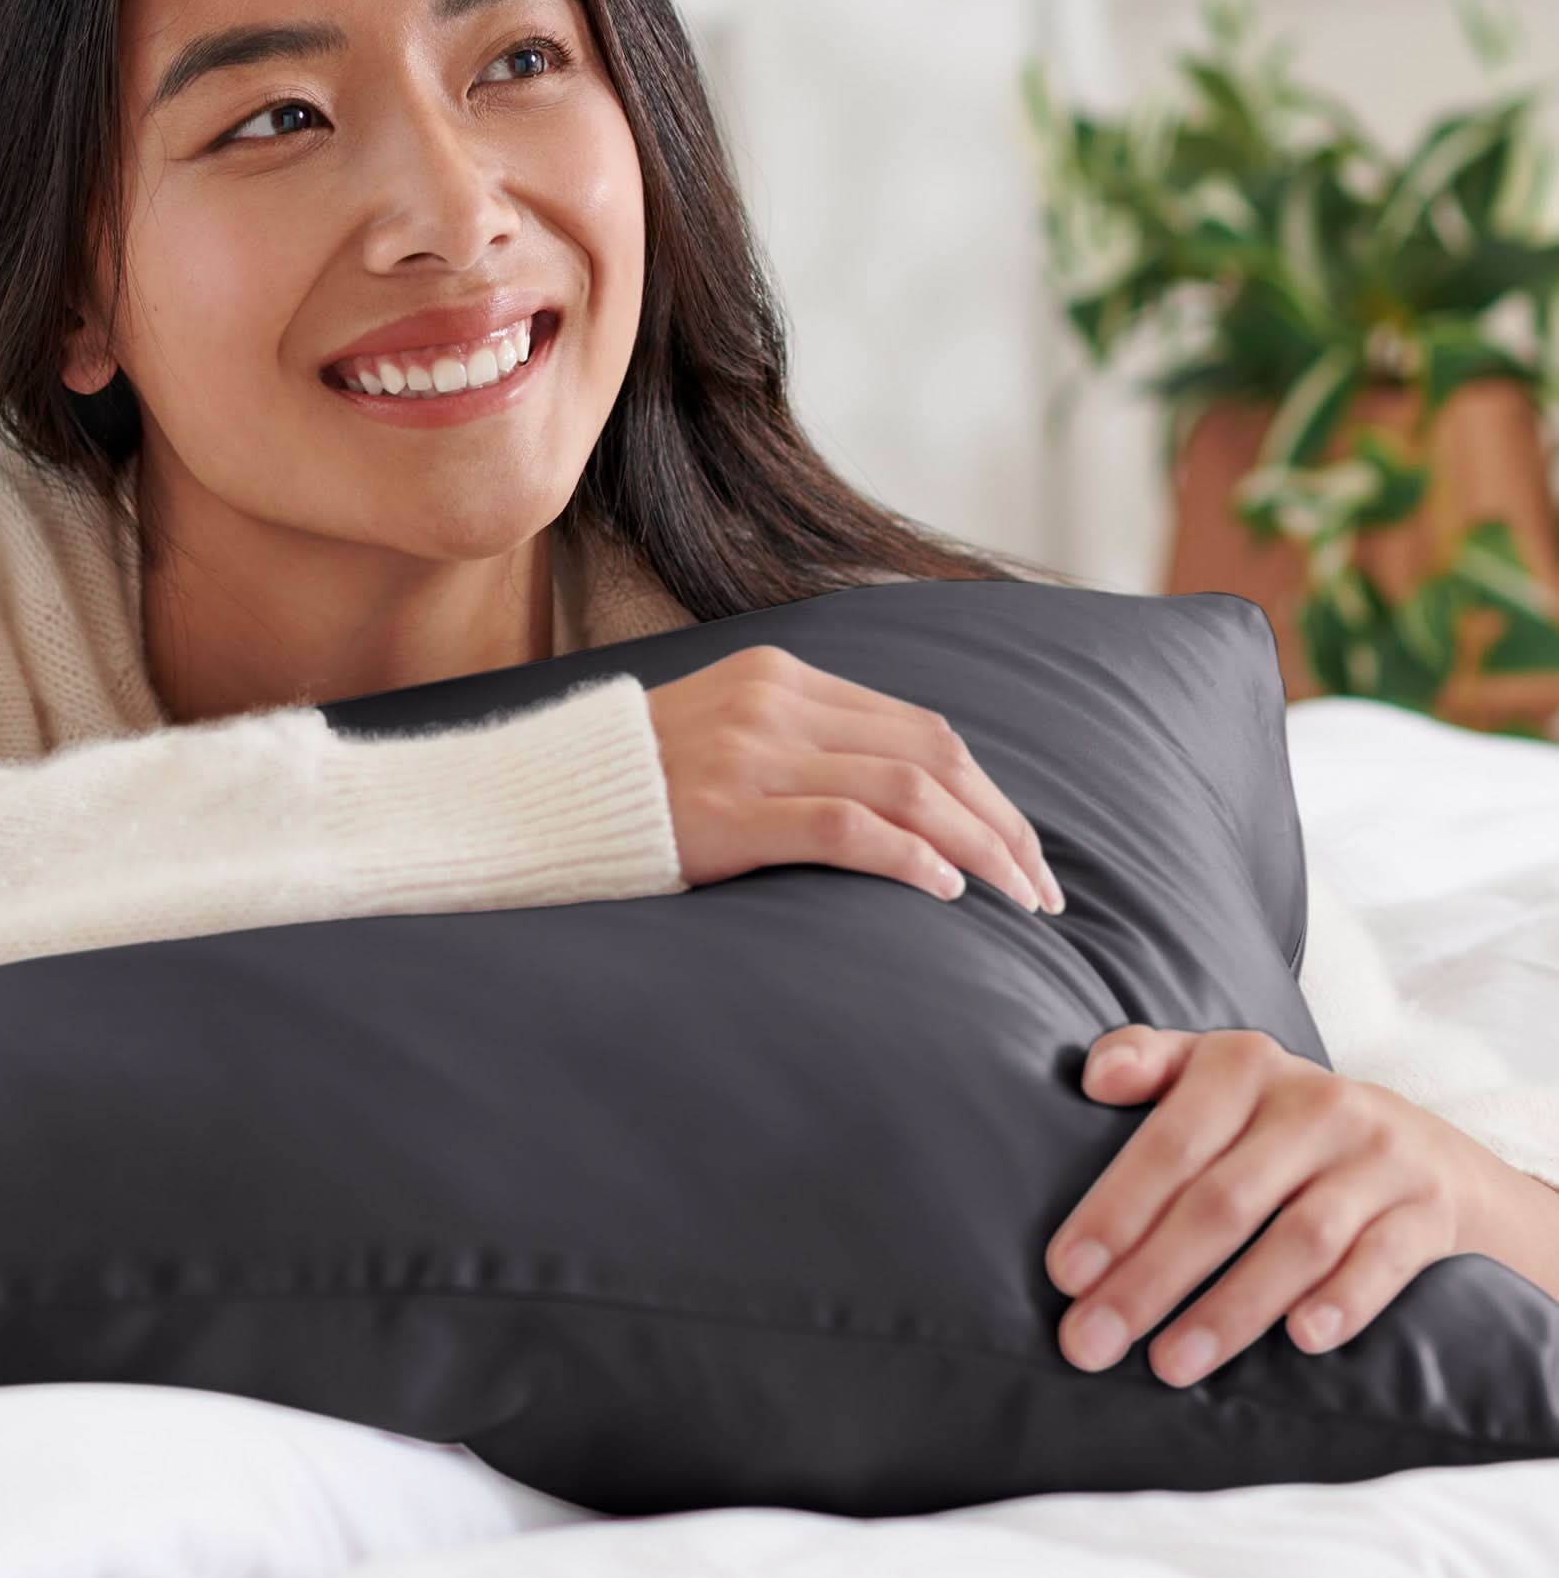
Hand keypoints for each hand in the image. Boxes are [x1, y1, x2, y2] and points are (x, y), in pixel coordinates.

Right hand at [642, 644, 1062, 913]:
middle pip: (930, 755)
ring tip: (1015, 899)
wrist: (537, 800)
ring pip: (905, 789)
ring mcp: (750, 753)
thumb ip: (802, 749)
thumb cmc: (637, 789)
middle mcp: (774, 703)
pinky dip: (909, 858)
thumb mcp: (726, 739)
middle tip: (1041, 889)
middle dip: (1001, 824)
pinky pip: (847, 827)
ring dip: (978, 848)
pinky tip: (944, 893)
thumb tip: (900, 801)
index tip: (1022, 847)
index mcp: (780, 677)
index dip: (987, 790)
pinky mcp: (729, 810)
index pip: (920, 727)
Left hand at [1044, 1023, 1507, 1383]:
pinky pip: (1383, 1261)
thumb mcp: (1215, 1072)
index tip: (1065, 1276)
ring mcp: (1377, 1159)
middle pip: (1222, 1202)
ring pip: (1298, 1241)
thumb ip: (1149, 1060)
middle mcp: (1313, 1105)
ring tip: (1169, 1365)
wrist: (1428, 1149)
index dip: (1115, 1210)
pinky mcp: (1428, 1212)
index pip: (1169, 1143)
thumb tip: (1095, 1078)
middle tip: (1092, 1342)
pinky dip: (1342, 1301)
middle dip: (1150, 1279)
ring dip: (1230, 1309)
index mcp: (1243, 1065)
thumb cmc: (1280, 1119)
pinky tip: (1301, 1341)